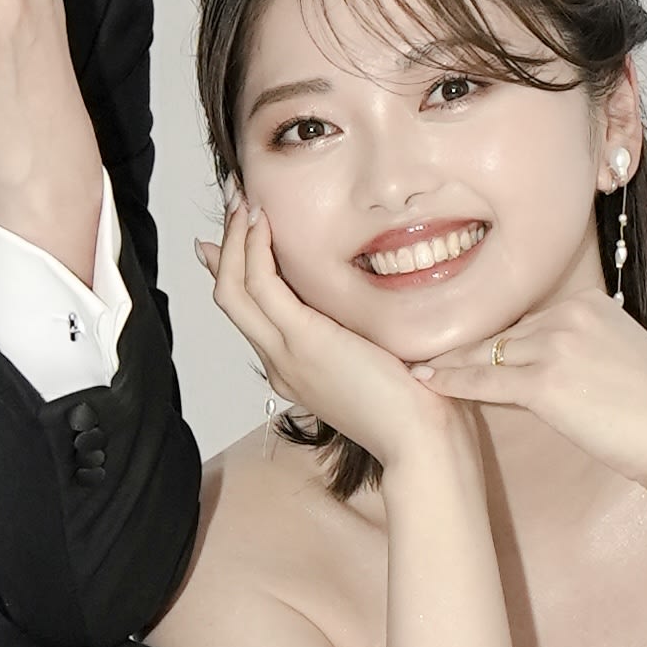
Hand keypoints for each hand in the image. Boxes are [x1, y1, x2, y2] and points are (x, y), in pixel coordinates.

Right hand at [205, 194, 463, 485]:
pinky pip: (262, 286)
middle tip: (233, 203)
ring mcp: (285, 354)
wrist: (419, 443)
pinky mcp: (303, 340)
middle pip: (231, 297)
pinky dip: (255, 249)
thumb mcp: (376, 363)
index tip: (232, 235)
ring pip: (235, 289)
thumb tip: (358, 309)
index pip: (249, 313)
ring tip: (243, 202)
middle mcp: (279, 363)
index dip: (232, 271)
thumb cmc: (413, 409)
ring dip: (235, 239)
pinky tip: (264, 222)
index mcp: (293, 370)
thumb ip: (358, 336)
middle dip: (226, 246)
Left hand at [427, 268, 646, 504]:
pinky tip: (426, 382)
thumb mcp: (622, 362)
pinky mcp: (548, 383)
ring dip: (448, 362)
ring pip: (487, 354)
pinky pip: (486, 381)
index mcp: (592, 303)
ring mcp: (558, 345)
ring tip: (412, 366)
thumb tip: (549, 370)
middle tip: (420, 348)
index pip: (528, 319)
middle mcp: (572, 314)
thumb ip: (584, 351)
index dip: (493, 339)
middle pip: (503, 333)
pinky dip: (451, 382)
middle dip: (463, 345)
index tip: (460, 341)